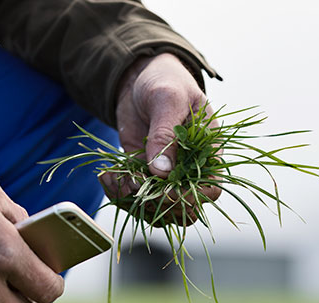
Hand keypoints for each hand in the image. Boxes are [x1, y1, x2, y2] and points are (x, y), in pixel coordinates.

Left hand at [101, 53, 220, 224]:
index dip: (191, 197)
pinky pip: (133, 197)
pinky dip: (117, 192)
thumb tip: (162, 172)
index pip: (211, 189)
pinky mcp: (142, 173)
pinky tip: (107, 175)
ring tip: (114, 177)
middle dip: (157, 204)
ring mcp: (165, 175)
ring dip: (132, 201)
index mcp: (208, 152)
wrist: (141, 78)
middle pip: (185, 210)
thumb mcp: (168, 100)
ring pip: (156, 210)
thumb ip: (165, 135)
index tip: (164, 190)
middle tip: (134, 182)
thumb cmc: (166, 82)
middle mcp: (189, 170)